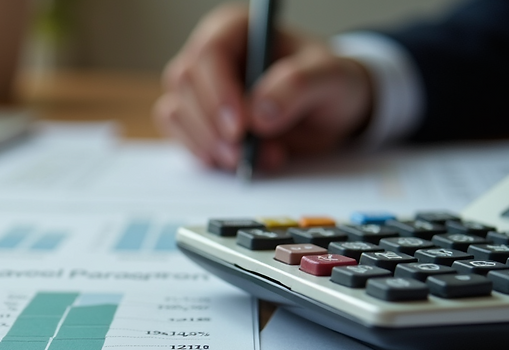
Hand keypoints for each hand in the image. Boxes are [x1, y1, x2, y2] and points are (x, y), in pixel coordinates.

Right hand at [154, 4, 373, 171]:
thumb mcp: (331, 79)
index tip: (240, 128)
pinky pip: (180, 137)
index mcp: (237, 29)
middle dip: (213, 126)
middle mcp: (210, 55)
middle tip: (245, 154)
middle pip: (185, 83)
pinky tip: (236, 162)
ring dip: (209, 144)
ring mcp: (197, 88)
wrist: (327, 112)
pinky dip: (205, 155)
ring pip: (176, 112)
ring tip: (253, 159)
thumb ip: (300, 87)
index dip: (219, 91)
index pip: (210, 52)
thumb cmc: (328, 84)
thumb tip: (260, 113)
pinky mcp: (194, 119)